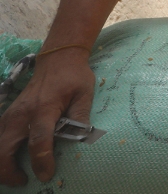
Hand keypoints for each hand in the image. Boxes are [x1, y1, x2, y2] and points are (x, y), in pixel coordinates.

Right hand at [0, 50, 94, 185]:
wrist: (57, 60)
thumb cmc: (74, 77)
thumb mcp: (84, 95)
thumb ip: (81, 118)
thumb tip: (80, 140)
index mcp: (44, 109)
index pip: (39, 140)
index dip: (41, 161)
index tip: (46, 175)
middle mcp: (21, 114)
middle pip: (4, 149)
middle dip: (8, 171)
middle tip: (23, 181)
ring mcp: (11, 115)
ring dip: (2, 165)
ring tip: (18, 174)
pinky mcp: (7, 117)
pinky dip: (1, 153)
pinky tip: (13, 159)